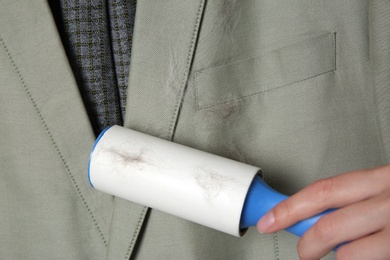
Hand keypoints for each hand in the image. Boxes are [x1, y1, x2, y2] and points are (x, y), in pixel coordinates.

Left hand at [256, 165, 389, 259]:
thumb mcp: (384, 190)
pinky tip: (366, 255)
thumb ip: (353, 199)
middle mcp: (388, 201)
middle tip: (305, 251)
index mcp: (378, 179)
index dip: (288, 208)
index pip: (321, 191)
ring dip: (336, 258)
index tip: (268, 219)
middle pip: (327, 225)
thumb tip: (314, 214)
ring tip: (342, 254)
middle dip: (307, 244)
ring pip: (346, 252)